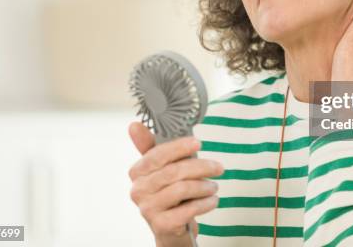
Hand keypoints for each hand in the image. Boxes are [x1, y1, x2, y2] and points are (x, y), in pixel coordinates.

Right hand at [128, 122, 222, 246]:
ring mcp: (148, 209)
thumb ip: (153, 146)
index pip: (157, 154)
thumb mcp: (163, 168)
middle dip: (200, 167)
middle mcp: (138, 190)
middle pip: (173, 171)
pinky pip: (188, 209)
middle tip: (218, 167)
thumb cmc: (170, 191)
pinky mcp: (162, 225)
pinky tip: (212, 200)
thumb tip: (134, 125)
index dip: (179, 147)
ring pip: (182, 189)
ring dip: (204, 186)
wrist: (171, 228)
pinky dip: (205, 203)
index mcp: (137, 172)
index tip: (198, 142)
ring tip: (214, 186)